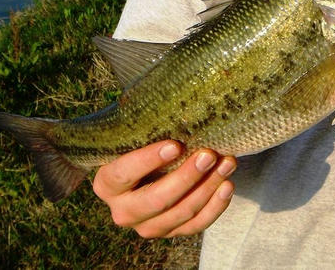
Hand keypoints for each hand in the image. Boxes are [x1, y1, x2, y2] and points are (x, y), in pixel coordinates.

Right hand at [92, 140, 236, 237]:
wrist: (150, 169)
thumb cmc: (144, 144)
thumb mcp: (136, 135)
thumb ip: (145, 127)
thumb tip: (166, 102)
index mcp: (107, 183)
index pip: (124, 173)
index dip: (148, 160)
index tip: (175, 145)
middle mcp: (123, 211)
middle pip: (156, 200)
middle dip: (186, 177)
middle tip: (209, 155)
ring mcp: (148, 226)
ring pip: (181, 213)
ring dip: (208, 188)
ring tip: (227, 163)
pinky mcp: (171, 232)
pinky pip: (196, 225)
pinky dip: (215, 207)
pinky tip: (227, 186)